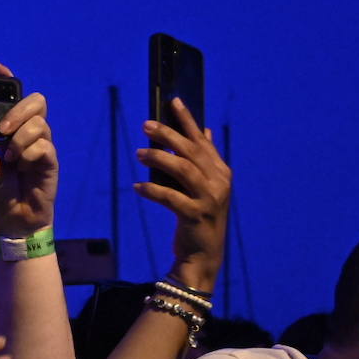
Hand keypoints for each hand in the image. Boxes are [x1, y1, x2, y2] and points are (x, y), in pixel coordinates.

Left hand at [0, 62, 56, 237]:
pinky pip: (44, 146)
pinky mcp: (50, 162)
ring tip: (9, 156)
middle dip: (18, 110)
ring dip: (21, 137)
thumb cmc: (2, 197)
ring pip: (39, 124)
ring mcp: (42, 147)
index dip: (7, 81)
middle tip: (1, 128)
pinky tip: (21, 165)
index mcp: (13, 133)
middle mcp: (30, 135)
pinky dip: (29, 152)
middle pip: (36, 103)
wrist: (16, 223)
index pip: (14, 100)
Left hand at [133, 98, 229, 292]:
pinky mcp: (196, 215)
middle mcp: (219, 182)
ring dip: (158, 158)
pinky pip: (170, 198)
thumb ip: (205, 160)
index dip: (187, 120)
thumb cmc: (199, 219)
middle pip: (190, 151)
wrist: (203, 256)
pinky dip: (152, 191)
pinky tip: (137, 187)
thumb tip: (205, 132)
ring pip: (182, 170)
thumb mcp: (206, 188)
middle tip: (146, 125)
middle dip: (167, 135)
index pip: (202, 140)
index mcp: (221, 172)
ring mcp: (209, 199)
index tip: (172, 101)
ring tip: (139, 153)